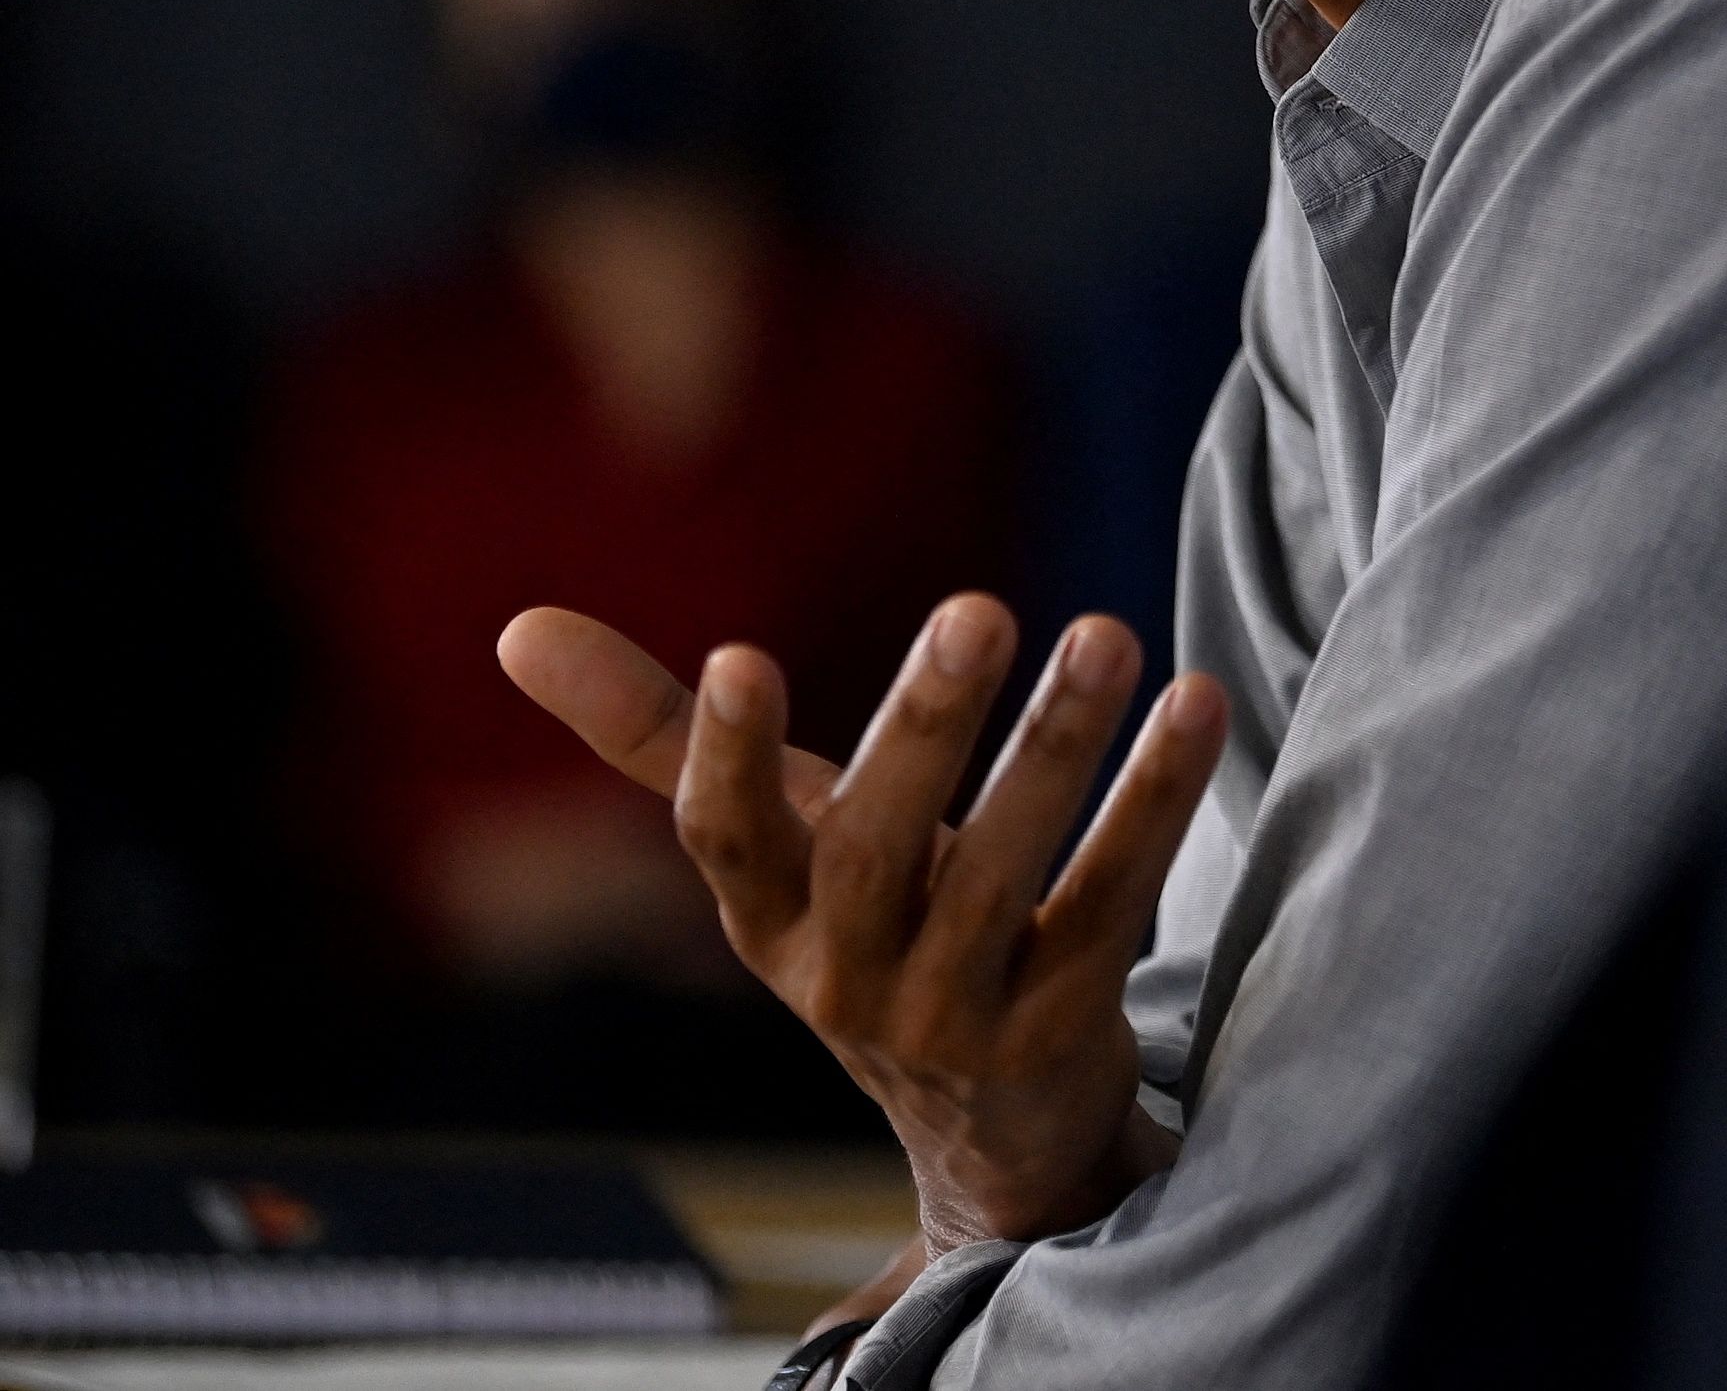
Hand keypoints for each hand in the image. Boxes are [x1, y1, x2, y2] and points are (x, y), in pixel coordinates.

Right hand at [499, 597, 1226, 1254]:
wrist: (994, 1130)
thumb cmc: (871, 931)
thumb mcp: (775, 846)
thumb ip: (655, 737)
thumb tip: (515, 628)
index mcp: (766, 922)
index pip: (726, 841)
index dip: (724, 755)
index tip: (739, 658)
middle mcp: (846, 982)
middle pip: (879, 852)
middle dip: (927, 730)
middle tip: (979, 611)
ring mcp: (955, 1020)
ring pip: (1006, 878)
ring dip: (1061, 749)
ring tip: (1109, 634)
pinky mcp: (1061, 1034)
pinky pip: (1110, 908)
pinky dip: (1155, 804)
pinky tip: (1197, 706)